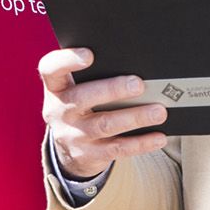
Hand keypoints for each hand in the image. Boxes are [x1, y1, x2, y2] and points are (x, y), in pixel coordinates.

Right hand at [40, 47, 168, 178]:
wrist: (70, 147)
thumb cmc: (82, 105)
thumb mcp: (77, 88)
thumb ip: (95, 75)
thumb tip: (137, 67)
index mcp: (56, 87)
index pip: (50, 69)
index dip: (67, 60)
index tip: (90, 54)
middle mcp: (60, 111)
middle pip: (84, 98)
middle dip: (113, 90)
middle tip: (139, 84)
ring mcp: (73, 135)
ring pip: (105, 125)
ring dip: (135, 117)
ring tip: (159, 111)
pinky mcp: (89, 155)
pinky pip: (117, 149)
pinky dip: (141, 142)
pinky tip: (159, 136)